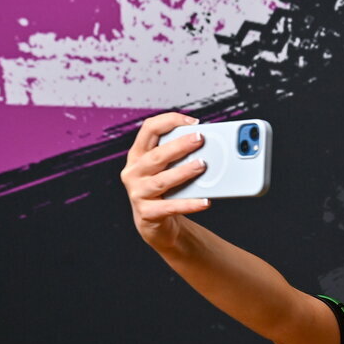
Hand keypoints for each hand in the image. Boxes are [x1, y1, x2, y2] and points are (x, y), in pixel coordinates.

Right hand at [120, 112, 210, 249]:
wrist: (154, 222)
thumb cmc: (165, 189)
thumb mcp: (166, 168)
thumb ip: (179, 154)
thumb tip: (209, 143)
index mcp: (138, 154)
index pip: (149, 129)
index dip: (169, 121)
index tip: (192, 122)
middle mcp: (134, 171)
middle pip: (157, 155)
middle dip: (179, 145)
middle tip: (200, 139)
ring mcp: (138, 192)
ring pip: (162, 180)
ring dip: (183, 171)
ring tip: (202, 166)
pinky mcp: (147, 212)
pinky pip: (170, 207)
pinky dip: (189, 204)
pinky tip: (204, 201)